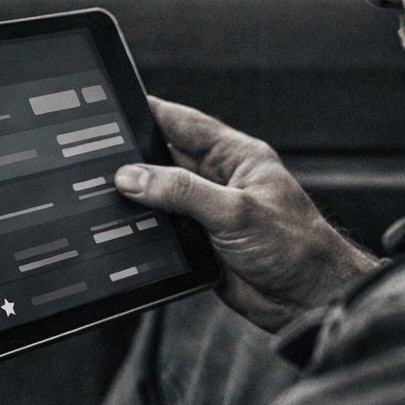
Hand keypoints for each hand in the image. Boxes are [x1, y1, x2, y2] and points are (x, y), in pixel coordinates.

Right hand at [114, 97, 380, 331]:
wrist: (308, 299)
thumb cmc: (294, 247)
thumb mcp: (234, 210)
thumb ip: (182, 190)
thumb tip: (133, 176)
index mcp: (237, 157)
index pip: (184, 123)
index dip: (150, 112)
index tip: (115, 105)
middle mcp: (221, 181)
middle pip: (165, 159)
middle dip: (134, 158)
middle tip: (96, 157)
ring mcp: (209, 213)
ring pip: (160, 198)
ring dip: (138, 199)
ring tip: (102, 195)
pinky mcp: (201, 245)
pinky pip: (163, 232)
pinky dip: (144, 232)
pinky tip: (123, 231)